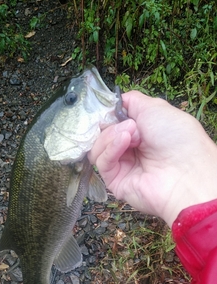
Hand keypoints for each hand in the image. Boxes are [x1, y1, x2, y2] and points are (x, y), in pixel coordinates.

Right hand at [88, 91, 216, 225]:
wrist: (185, 171)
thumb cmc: (177, 137)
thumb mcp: (155, 108)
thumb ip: (131, 101)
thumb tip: (115, 102)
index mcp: (141, 133)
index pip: (112, 122)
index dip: (109, 114)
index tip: (111, 109)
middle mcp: (131, 150)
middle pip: (102, 133)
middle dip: (113, 125)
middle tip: (131, 126)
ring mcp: (122, 167)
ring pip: (98, 147)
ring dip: (111, 135)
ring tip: (131, 134)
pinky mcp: (115, 182)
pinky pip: (102, 162)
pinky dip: (110, 148)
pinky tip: (125, 141)